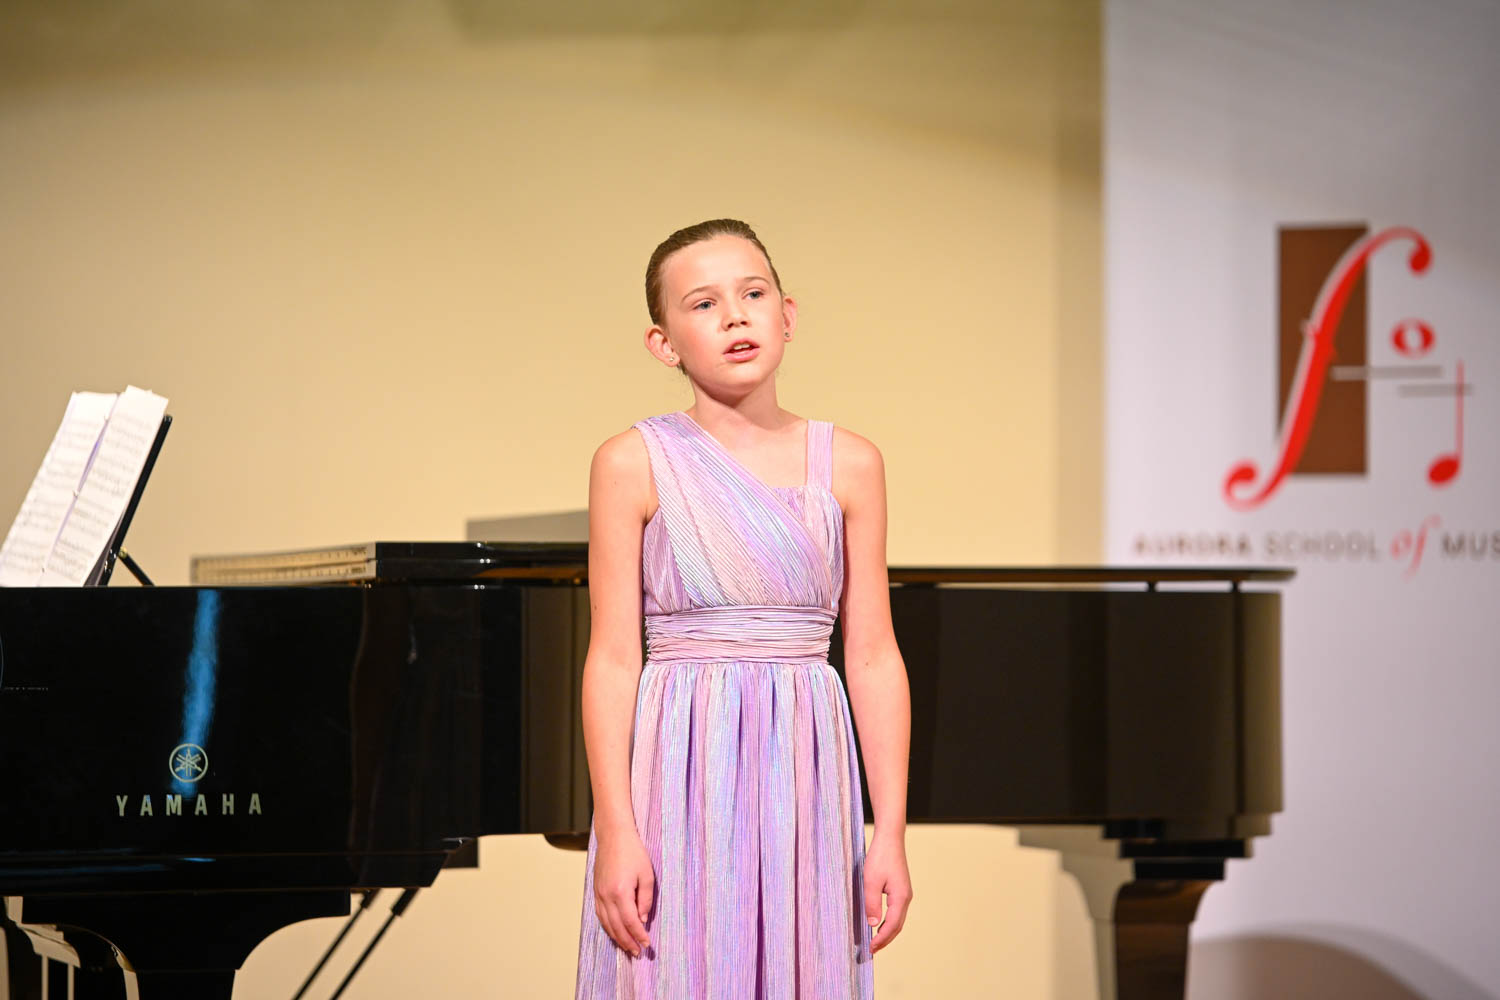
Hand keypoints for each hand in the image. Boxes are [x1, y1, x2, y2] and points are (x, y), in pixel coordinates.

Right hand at [593, 829, 654, 957]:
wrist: (613, 836)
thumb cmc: (633, 852)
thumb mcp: (647, 875)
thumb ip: (646, 899)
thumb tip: (642, 919)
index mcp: (621, 892)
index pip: (630, 921)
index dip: (639, 935)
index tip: (647, 944)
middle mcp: (607, 896)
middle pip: (617, 926)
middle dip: (628, 942)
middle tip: (638, 953)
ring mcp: (599, 894)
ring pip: (607, 923)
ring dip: (617, 938)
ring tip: (627, 948)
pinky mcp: (596, 891)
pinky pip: (600, 915)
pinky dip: (608, 927)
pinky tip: (615, 932)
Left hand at [863, 831, 911, 952]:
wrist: (890, 838)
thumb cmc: (880, 857)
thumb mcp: (870, 881)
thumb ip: (871, 903)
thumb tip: (873, 924)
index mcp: (900, 897)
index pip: (892, 925)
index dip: (881, 939)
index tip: (870, 948)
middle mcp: (906, 898)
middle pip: (897, 926)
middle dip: (885, 939)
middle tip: (872, 950)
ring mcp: (905, 893)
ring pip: (897, 919)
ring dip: (887, 931)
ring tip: (874, 941)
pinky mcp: (901, 889)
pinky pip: (896, 911)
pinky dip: (888, 921)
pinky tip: (878, 923)